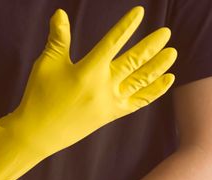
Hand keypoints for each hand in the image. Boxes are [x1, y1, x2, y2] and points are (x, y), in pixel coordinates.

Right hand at [0, 6, 176, 179]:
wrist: (39, 134)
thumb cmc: (39, 96)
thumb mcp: (46, 64)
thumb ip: (57, 39)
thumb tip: (60, 13)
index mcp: (88, 70)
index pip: (113, 42)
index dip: (127, 26)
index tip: (140, 12)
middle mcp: (104, 86)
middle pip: (134, 61)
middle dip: (152, 45)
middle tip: (166, 32)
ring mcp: (110, 102)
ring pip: (141, 81)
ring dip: (158, 66)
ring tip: (172, 53)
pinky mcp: (111, 115)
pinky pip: (138, 102)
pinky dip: (154, 91)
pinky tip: (166, 80)